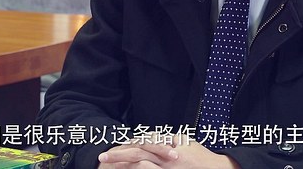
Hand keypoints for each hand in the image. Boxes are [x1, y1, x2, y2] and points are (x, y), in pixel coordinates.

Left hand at [97, 133, 237, 168]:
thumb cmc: (200, 157)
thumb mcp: (184, 142)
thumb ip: (168, 140)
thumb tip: (153, 137)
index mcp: (166, 147)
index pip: (142, 144)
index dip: (126, 146)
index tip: (113, 148)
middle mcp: (164, 158)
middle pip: (136, 153)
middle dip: (118, 155)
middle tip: (102, 157)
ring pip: (139, 165)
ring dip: (123, 166)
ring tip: (107, 166)